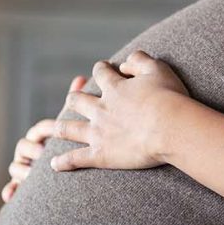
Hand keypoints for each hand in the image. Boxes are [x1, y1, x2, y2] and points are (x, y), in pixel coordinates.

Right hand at [0, 75, 86, 201]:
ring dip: (22, 169)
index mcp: (44, 135)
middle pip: (24, 146)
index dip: (46, 130)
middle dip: (32, 149)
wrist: (73, 174)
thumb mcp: (79, 126)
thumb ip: (80, 103)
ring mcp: (25, 167)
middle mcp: (31, 150)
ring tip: (32, 174)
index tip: (54, 131)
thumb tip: (80, 77)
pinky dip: (10, 191)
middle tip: (43, 153)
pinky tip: (10, 196)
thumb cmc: (76, 144)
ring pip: (16, 166)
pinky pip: (13, 188)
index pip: (40, 129)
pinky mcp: (23, 185)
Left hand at [50, 51, 191, 171]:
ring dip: (58, 128)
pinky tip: (53, 164)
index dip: (101, 69)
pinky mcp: (101, 155)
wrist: (171, 129)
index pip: (100, 73)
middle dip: (74, 98)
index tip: (104, 69)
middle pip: (76, 100)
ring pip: (67, 129)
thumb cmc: (170, 98)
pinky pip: (75, 159)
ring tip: (52, 129)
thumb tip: (125, 62)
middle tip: (76, 100)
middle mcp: (100, 109)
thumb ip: (140, 61)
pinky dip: (63, 162)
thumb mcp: (158, 69)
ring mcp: (98, 133)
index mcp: (115, 88)